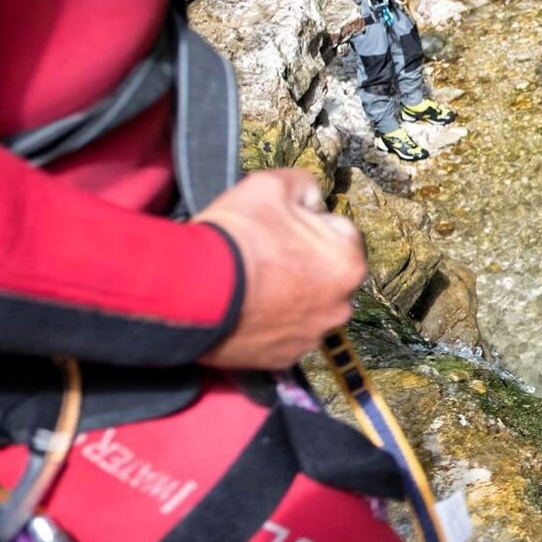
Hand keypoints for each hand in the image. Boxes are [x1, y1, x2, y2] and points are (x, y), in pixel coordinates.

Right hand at [194, 169, 366, 370]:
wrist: (192, 290)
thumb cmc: (236, 238)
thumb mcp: (271, 185)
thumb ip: (303, 184)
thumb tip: (313, 195)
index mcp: (348, 262)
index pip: (339, 232)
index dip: (308, 224)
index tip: (281, 227)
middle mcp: (341, 304)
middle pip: (328, 273)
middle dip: (305, 262)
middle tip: (265, 254)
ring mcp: (313, 334)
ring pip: (308, 305)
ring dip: (290, 294)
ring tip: (253, 283)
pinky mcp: (285, 356)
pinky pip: (285, 333)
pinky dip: (272, 322)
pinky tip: (248, 307)